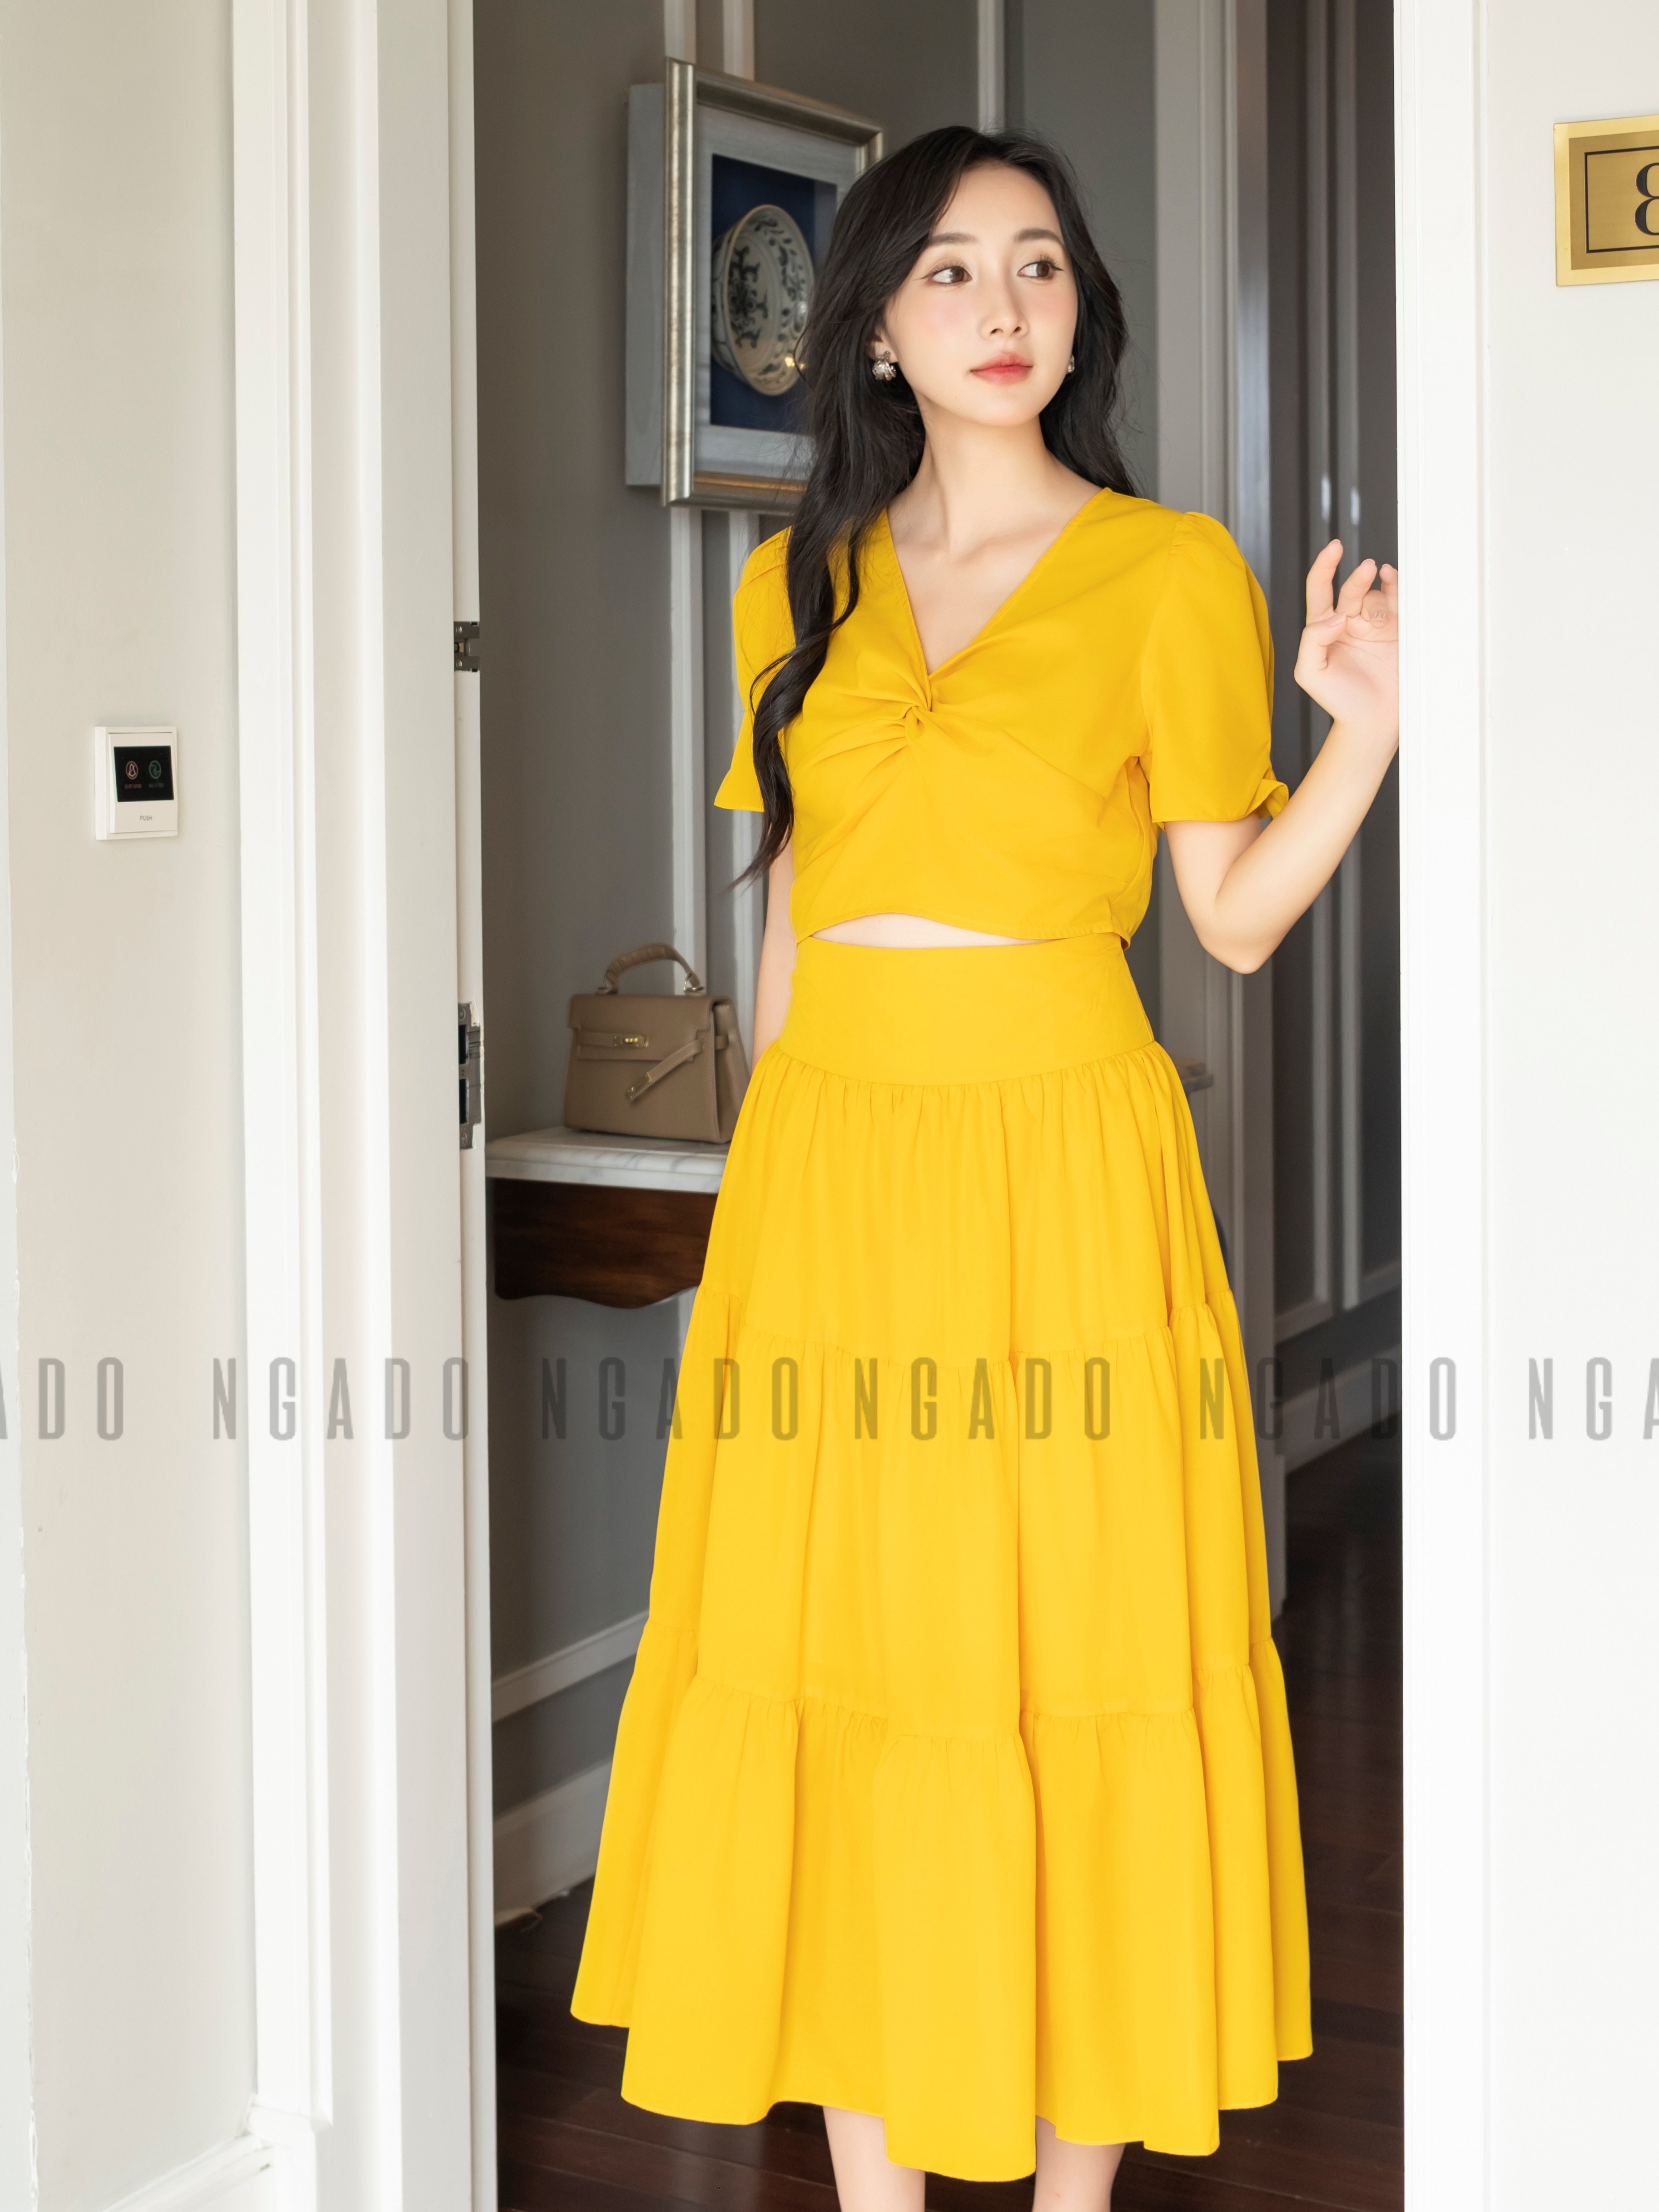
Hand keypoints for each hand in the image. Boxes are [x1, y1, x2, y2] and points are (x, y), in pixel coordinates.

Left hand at [1293, 538, 1398, 742]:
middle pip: (1351, 589)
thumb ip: (1313, 640)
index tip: (1334, 548)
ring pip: (1377, 594)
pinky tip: (1395, 579)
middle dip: (1358, 578)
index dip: (1325, 566)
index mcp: (1323, 629)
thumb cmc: (1339, 701)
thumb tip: (1335, 616)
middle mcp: (1349, 622)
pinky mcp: (1397, 632)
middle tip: (1366, 570)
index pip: (1320, 589)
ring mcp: (1374, 626)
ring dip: (1379, 589)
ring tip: (1382, 590)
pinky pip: (1399, 603)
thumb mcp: (1310, 672)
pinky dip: (1398, 588)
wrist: (1372, 722)